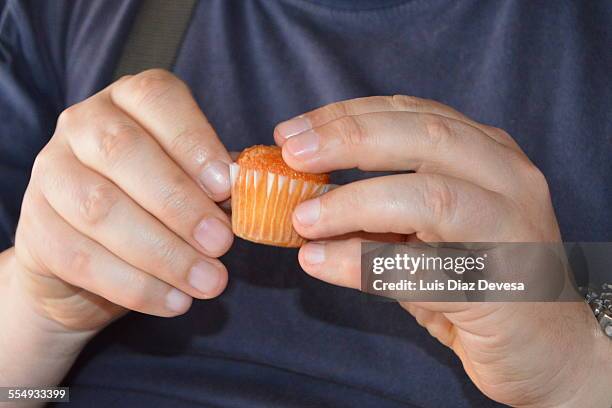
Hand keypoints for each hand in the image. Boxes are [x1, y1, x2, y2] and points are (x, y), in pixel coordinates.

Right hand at [11, 69, 232, 334]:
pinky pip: (82, 258)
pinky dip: (136, 286)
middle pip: (122, 151)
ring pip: (99, 208)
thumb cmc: (156, 206)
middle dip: (179, 203)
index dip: (193, 141)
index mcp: (128, 101)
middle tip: (222, 244)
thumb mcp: (191, 183)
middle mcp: (81, 125)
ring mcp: (51, 173)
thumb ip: (214, 182)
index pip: (156, 99)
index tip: (225, 186)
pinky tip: (176, 301)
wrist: (90, 255)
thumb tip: (247, 192)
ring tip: (209, 282)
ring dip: (163, 252)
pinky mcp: (36, 228)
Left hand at [274, 96, 611, 406]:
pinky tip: (320, 262)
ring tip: (303, 219)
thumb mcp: (425, 228)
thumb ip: (377, 208)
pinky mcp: (505, 285)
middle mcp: (508, 178)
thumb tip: (302, 200)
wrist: (546, 346)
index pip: (412, 113)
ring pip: (431, 196)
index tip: (291, 131)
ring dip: (355, 203)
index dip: (347, 115)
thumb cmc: (474, 278)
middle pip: (426, 136)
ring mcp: (513, 228)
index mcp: (486, 152)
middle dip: (349, 139)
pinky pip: (425, 269)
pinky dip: (362, 264)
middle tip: (292, 156)